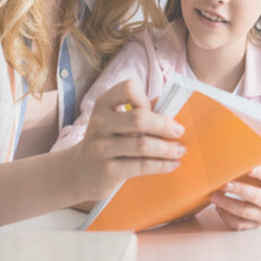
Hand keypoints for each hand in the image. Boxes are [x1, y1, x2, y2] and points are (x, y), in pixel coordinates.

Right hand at [69, 79, 185, 202]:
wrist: (80, 172)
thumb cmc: (108, 141)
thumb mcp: (116, 121)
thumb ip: (140, 110)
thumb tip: (170, 101)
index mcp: (104, 104)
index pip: (128, 89)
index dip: (145, 99)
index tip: (157, 112)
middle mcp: (100, 123)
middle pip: (139, 118)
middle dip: (165, 125)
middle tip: (180, 131)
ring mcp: (101, 147)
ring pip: (142, 145)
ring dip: (167, 148)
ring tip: (180, 151)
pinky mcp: (107, 170)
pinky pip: (141, 166)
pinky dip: (162, 165)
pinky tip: (172, 164)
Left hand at [210, 153, 260, 230]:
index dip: (259, 173)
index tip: (249, 169)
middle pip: (254, 197)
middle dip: (238, 190)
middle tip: (224, 184)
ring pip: (244, 213)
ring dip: (227, 205)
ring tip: (213, 196)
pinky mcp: (257, 223)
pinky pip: (240, 225)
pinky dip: (227, 218)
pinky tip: (218, 208)